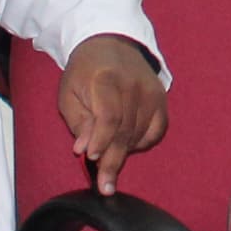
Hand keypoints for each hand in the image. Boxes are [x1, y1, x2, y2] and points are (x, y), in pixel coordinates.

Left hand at [60, 33, 168, 193]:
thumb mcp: (69, 93)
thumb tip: (84, 150)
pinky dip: (142, 143)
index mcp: (106, 79)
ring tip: (109, 165)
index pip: (109, 116)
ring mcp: (151, 91)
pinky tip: (128, 146)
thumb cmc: (84, 73)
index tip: (92, 159)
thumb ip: (78, 122)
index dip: (101, 140)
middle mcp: (133, 84)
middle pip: (126, 130)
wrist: (111, 44)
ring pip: (140, 134)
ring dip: (125, 153)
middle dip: (113, 160)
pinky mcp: (161, 98)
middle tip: (105, 186)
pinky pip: (156, 131)